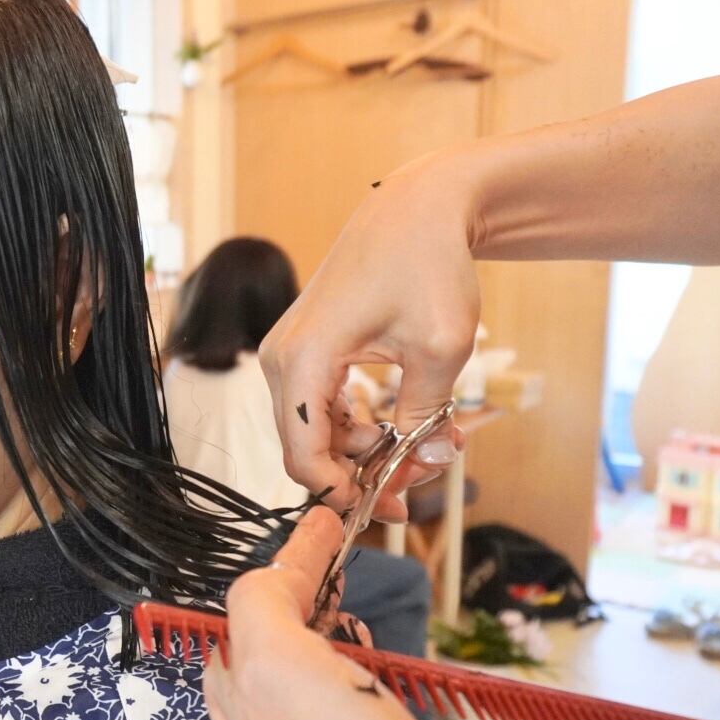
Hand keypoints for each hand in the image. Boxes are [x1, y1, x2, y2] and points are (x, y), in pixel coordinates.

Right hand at [259, 161, 478, 518]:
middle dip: (358, 475)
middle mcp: (280, 359)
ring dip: (360, 452)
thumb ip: (427, 416)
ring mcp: (285, 353)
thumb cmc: (427, 267)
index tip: (391, 507)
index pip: (303, 456)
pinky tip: (395, 426)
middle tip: (416, 485)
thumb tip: (429, 463)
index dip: (343, 493)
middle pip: (303, 449)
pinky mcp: (300, 350)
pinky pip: (314, 408)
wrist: (414, 211)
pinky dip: (353, 426)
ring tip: (421, 447)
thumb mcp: (439, 351)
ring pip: (309, 432)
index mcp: (303, 360)